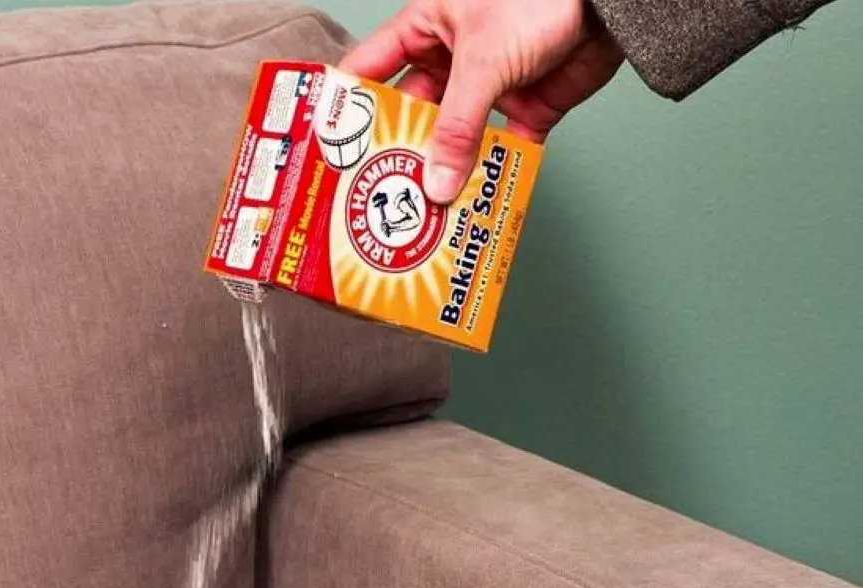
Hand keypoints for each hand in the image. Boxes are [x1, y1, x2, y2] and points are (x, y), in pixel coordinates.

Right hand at [341, 0, 622, 203]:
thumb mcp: (483, 60)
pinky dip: (491, 178)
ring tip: (424, 213)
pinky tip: (475, 204)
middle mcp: (451, 61)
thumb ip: (457, 127)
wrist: (611, 2)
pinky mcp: (524, 109)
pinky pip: (500, 152)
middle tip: (379, 197)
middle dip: (399, 156)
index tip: (331, 151)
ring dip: (444, 175)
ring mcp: (487, 87)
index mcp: (427, 29)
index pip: (372, 71)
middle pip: (412, 118)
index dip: (349, 109)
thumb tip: (436, 183)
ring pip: (454, 142)